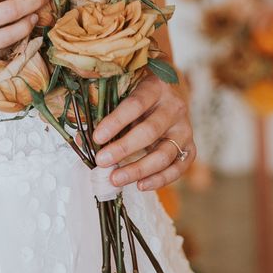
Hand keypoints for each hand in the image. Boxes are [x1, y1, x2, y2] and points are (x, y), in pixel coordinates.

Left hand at [84, 73, 196, 190]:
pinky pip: (179, 167)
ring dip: (139, 169)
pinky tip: (140, 185)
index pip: (135, 105)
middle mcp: (174, 107)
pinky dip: (160, 179)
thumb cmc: (141, 91)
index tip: (96, 138)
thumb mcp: (126, 90)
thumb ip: (106, 111)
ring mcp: (185, 128)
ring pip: (165, 154)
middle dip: (123, 149)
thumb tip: (82, 141)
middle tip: (101, 161)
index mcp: (155, 87)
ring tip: (116, 179)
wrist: (173, 88)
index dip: (115, 122)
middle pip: (150, 131)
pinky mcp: (190, 146)